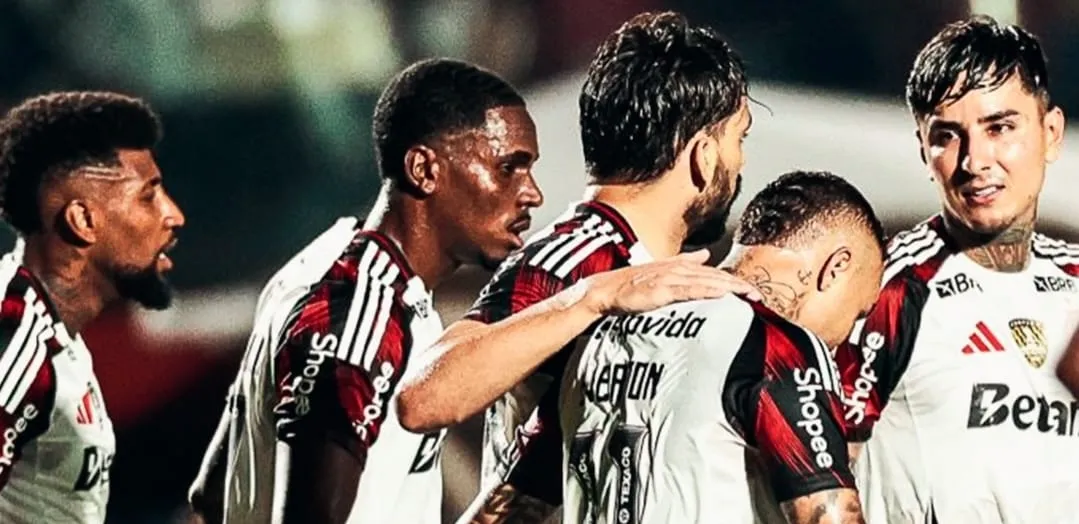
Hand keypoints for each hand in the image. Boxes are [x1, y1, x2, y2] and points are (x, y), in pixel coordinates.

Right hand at [582, 249, 760, 314]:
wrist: (605, 290)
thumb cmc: (630, 285)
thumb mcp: (662, 270)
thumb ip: (686, 262)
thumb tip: (707, 254)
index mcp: (678, 266)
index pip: (712, 273)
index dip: (733, 280)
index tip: (751, 290)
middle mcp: (676, 269)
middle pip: (714, 276)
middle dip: (737, 285)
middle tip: (758, 295)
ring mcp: (669, 278)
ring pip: (706, 282)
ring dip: (729, 288)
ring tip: (747, 296)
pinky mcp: (661, 289)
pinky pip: (688, 290)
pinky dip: (706, 291)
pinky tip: (720, 295)